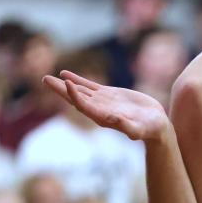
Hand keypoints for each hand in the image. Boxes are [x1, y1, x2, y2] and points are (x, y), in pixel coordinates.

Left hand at [43, 70, 170, 141]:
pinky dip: (77, 79)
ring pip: (79, 91)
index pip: (84, 105)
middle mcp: (99, 110)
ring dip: (64, 84)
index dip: (74, 94)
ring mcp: (102, 102)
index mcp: (104, 118)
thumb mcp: (141, 129)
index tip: (66, 82)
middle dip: (60, 89)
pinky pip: (89, 86)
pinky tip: (65, 73)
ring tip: (48, 78)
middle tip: (44, 79)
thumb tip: (117, 121)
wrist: (157, 126)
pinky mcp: (108, 95)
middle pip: (75, 98)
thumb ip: (129, 127)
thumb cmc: (151, 130)